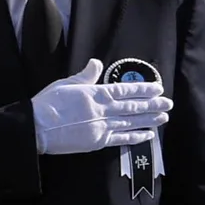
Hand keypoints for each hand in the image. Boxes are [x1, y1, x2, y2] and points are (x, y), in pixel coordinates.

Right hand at [30, 59, 168, 156]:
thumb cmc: (47, 104)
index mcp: (95, 94)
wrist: (36, 128)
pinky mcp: (97, 142)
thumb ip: (85, 76)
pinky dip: (136, 137)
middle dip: (153, 104)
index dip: (143, 89)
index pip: (125, 90)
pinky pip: (121, 139)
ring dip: (149, 119)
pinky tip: (148, 135)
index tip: (157, 88)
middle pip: (133, 106)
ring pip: (131, 122)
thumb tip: (96, 63)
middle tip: (168, 103)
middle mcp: (103, 110)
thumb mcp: (65, 84)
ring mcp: (101, 127)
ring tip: (163, 117)